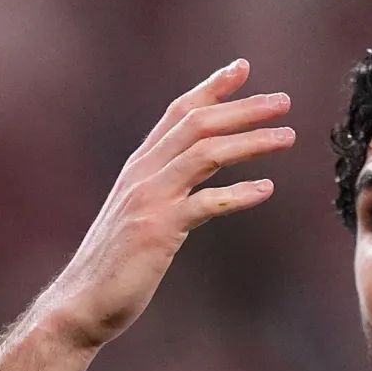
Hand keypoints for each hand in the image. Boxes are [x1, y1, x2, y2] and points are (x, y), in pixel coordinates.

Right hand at [37, 59, 294, 347]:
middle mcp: (143, 173)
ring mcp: (149, 199)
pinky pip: (206, 203)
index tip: (242, 68)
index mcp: (140, 166)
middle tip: (284, 101)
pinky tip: (267, 189)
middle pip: (198, 124)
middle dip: (243, 108)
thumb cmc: (117, 263)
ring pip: (206, 154)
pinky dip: (239, 193)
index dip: (211, 88)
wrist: (83, 302)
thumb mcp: (141, 214)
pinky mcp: (158, 230)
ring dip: (250, 141)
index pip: (178, 112)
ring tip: (287, 137)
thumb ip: (166, 188)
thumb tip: (198, 174)